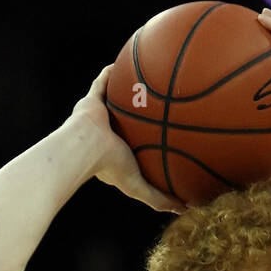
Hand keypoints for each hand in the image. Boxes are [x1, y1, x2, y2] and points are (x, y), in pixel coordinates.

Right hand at [67, 65, 186, 213]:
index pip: (137, 144)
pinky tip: (125, 62)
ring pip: (116, 100)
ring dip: (128, 92)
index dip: (149, 139)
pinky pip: (101, 83)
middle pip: (129, 120)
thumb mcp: (139, 187)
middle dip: (141, 114)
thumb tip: (186, 209)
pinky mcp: (90, 101)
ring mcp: (99, 116)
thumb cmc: (110, 168)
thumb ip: (160, 199)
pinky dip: (111, 73)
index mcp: (118, 151)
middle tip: (160, 106)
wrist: (85, 149)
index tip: (165, 134)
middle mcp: (109, 132)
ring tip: (145, 80)